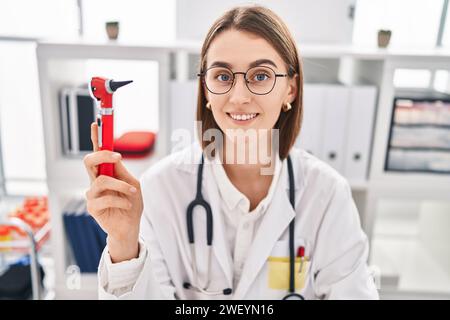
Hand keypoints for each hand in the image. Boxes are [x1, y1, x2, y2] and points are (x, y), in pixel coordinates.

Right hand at [84, 122, 142, 262]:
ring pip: (102, 180)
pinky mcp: (92, 207)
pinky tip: (127, 204)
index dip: (96, 138)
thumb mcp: (132, 183)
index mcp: (106, 173)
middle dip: (102, 155)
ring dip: (121, 186)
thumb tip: (113, 156)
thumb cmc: (132, 203)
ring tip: (132, 193)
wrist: (131, 226)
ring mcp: (92, 194)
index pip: (97, 153)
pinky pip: (105, 198)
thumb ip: (121, 171)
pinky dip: (120, 199)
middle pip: (88, 161)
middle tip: (117, 157)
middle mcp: (95, 181)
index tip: (96, 124)